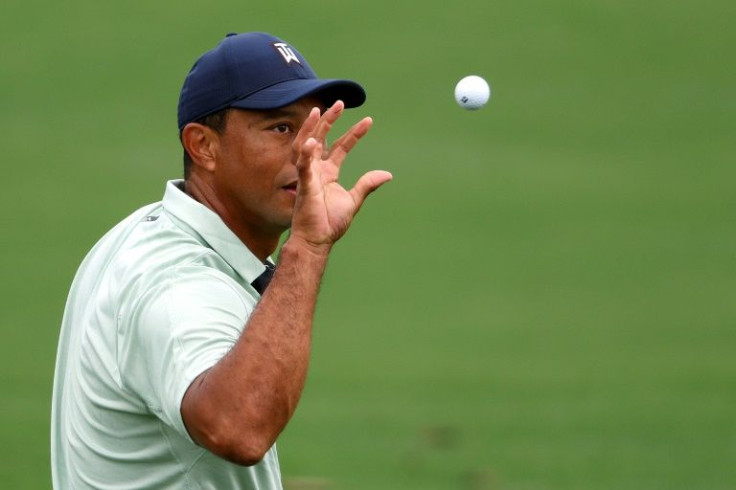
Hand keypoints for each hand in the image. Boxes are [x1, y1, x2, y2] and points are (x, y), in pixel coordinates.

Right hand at [288, 101, 391, 252]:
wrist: (318, 240)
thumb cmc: (330, 223)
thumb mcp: (353, 200)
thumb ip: (367, 185)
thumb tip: (387, 174)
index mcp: (328, 173)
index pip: (341, 147)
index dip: (354, 134)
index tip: (369, 121)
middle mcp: (316, 170)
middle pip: (322, 139)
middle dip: (329, 120)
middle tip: (340, 103)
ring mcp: (308, 176)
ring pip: (308, 145)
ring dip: (313, 128)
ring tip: (319, 110)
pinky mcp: (304, 185)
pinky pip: (303, 166)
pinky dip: (306, 153)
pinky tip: (311, 140)